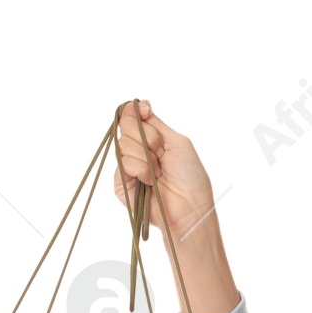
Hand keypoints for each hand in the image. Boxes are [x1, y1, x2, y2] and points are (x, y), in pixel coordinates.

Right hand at [112, 99, 239, 312]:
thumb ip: (156, 123)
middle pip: (125, 124)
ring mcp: (128, 167)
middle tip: (160, 152)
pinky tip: (150, 181)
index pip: (132, 115)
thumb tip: (140, 104)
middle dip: (146, 135)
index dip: (135, 110)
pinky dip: (140, 169)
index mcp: (150, 139)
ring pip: (124, 143)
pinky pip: (123, 162)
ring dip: (146, 155)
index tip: (146, 110)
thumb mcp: (177, 141)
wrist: (189, 208)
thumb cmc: (190, 177)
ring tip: (158, 172)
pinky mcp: (121, 184)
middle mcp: (137, 150)